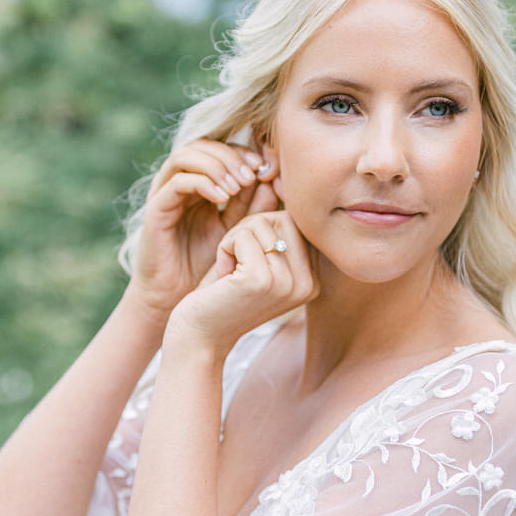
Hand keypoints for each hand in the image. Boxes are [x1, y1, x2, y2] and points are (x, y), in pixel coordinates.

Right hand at [128, 138, 279, 317]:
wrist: (178, 299)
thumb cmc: (210, 267)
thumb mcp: (240, 230)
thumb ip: (256, 204)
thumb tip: (277, 176)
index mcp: (202, 184)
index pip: (224, 150)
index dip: (247, 152)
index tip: (269, 168)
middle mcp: (181, 182)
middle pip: (207, 144)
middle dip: (234, 155)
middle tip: (255, 173)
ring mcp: (165, 192)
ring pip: (189, 154)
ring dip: (218, 164)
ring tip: (239, 184)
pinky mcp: (155, 207)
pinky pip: (176, 181)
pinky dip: (202, 182)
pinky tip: (222, 197)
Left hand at [166, 210, 318, 350]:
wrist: (200, 336)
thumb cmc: (224, 294)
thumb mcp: (258, 260)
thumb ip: (277, 232)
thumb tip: (278, 178)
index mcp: (314, 279)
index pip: (296, 221)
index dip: (262, 230)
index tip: (247, 262)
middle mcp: (309, 283)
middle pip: (281, 217)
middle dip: (248, 231)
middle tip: (236, 264)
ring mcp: (288, 283)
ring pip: (260, 223)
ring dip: (234, 240)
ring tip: (230, 273)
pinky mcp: (261, 280)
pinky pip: (241, 235)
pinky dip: (224, 249)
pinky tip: (222, 277)